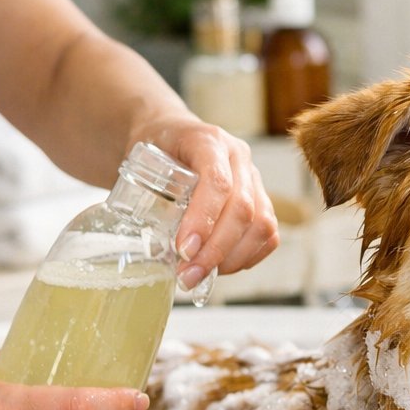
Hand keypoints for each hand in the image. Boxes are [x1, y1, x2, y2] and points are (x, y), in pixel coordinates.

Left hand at [130, 116, 279, 288]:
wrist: (172, 134)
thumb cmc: (156, 150)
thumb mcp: (141, 161)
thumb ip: (146, 194)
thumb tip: (152, 249)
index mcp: (208, 140)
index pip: (217, 182)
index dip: (204, 219)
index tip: (184, 250)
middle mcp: (238, 157)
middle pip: (243, 209)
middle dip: (215, 250)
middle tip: (188, 275)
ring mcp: (254, 178)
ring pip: (262, 224)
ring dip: (232, 259)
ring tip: (201, 275)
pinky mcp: (262, 198)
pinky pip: (269, 235)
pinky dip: (247, 258)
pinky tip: (221, 267)